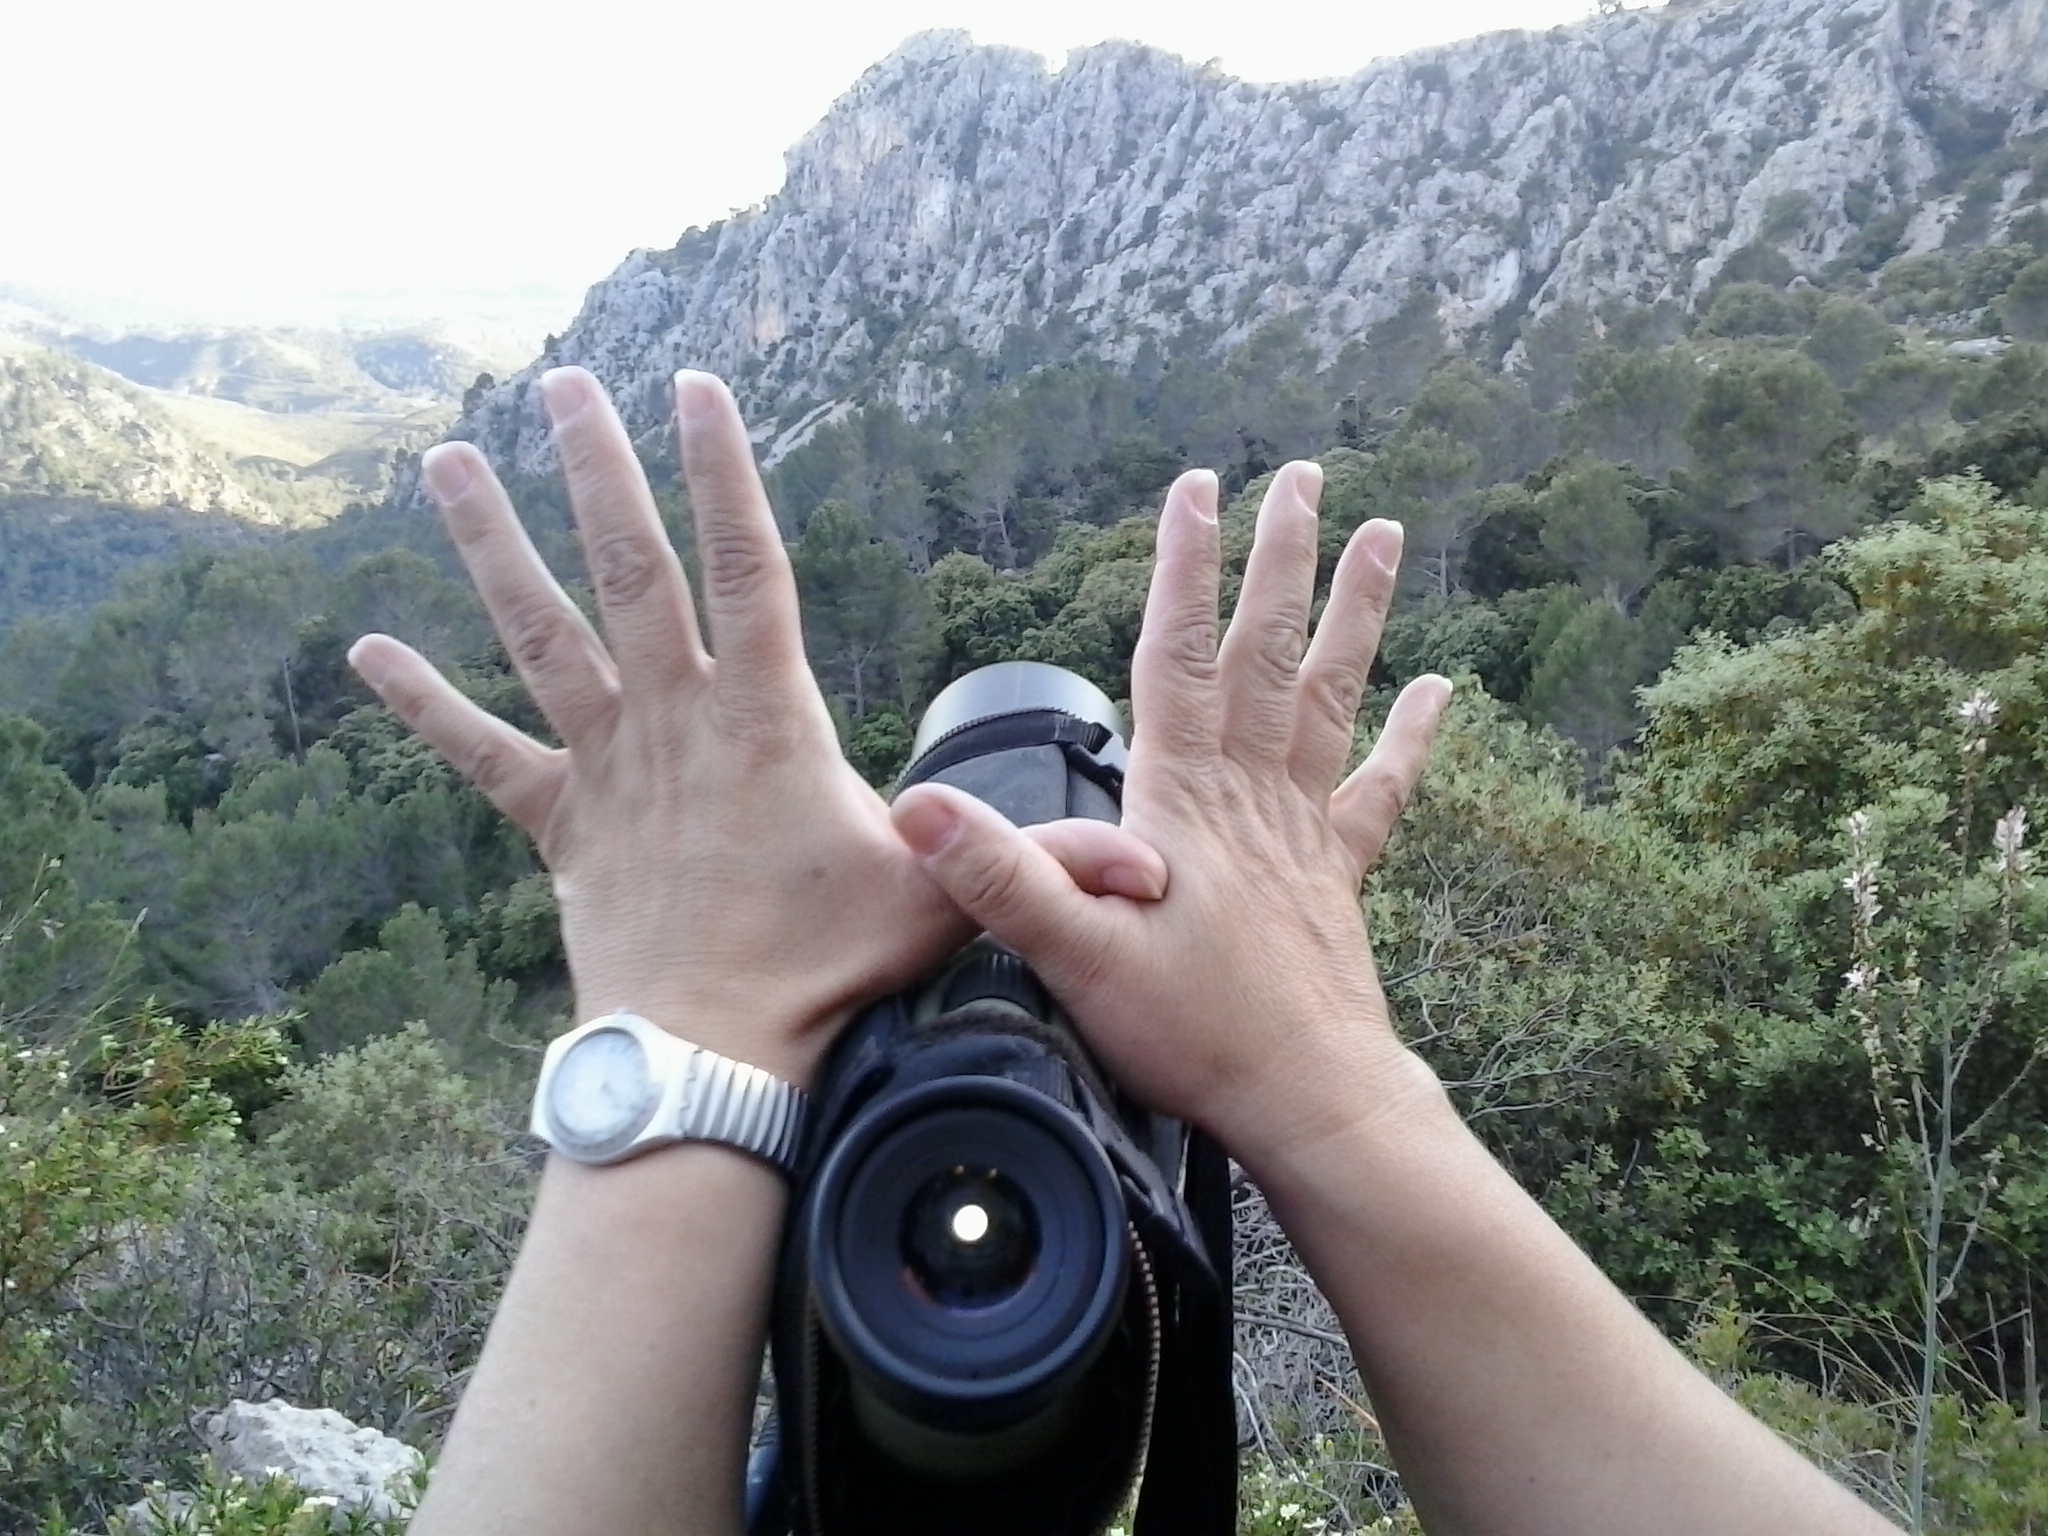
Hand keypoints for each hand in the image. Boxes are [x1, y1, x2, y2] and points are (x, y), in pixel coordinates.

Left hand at [347, 367, 1158, 1085]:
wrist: (710, 1057)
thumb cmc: (827, 976)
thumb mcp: (942, 903)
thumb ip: (1036, 864)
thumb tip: (1146, 866)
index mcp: (764, 718)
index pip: (744, 564)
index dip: (721, 470)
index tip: (696, 387)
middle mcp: (675, 720)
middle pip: (627, 568)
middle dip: (596, 468)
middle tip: (564, 383)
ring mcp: (607, 766)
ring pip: (539, 635)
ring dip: (492, 545)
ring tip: (446, 462)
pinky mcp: (559, 822)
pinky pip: (482, 753)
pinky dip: (424, 704)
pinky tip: (365, 651)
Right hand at [892, 463, 1450, 1165]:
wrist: (1310, 1100)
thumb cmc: (1196, 1034)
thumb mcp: (1075, 958)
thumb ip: (1001, 876)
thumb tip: (919, 806)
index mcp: (1184, 800)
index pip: (1182, 656)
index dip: (1184, 569)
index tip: (1197, 489)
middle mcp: (1251, 795)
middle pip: (1269, 653)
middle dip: (1283, 560)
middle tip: (1306, 477)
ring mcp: (1303, 831)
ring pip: (1331, 697)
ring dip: (1354, 613)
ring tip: (1383, 537)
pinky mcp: (1336, 875)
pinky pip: (1379, 791)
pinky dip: (1410, 737)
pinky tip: (1439, 691)